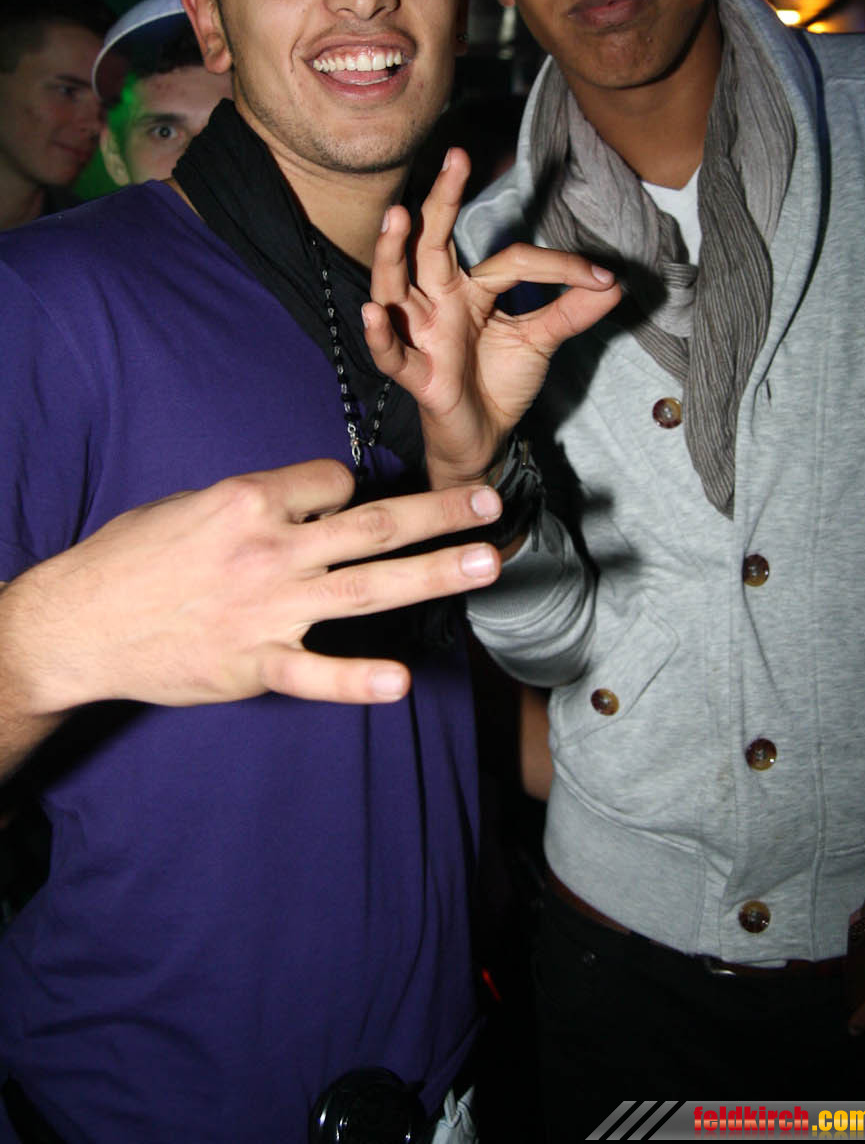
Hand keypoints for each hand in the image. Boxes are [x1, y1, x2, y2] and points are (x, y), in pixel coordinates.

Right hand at [1, 459, 502, 734]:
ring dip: (434, 573)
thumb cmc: (129, 558)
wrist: (77, 623)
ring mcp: (267, 609)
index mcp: (249, 499)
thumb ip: (257, 503)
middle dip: (441, 513)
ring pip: (368, 586)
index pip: (335, 480)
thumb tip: (312, 500)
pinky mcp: (253, 664)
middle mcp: (270, 548)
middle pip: (374, 524)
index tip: (353, 501)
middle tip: (491, 506)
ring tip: (486, 563)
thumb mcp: (190, 505)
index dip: (352, 487)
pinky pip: (316, 672)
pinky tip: (402, 682)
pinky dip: (358, 679)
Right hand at [363, 147, 620, 486]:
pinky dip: (380, 335)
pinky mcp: (417, 375)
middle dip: (441, 201)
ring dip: (393, 253)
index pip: (509, 261)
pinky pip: (391, 354)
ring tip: (398, 218)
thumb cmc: (498, 383)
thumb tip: (614, 283)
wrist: (483, 438)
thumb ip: (571, 311)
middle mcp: (439, 303)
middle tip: (456, 159)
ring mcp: (422, 335)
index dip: (556, 265)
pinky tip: (376, 312)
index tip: (600, 275)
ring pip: (396, 286)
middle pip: (431, 245)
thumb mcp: (540, 340)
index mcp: (470, 290)